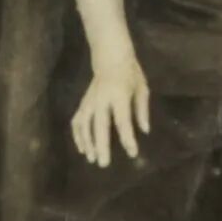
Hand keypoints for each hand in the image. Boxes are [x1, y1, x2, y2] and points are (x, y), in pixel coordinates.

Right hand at [71, 52, 149, 167]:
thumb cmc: (130, 73)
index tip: (132, 153)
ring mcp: (89, 101)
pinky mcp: (83, 102)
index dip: (127, 137)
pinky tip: (82, 148)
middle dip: (101, 145)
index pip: (122, 120)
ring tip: (92, 159)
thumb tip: (144, 130)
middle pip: (99, 125)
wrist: (110, 57)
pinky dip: (77, 135)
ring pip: (84, 125)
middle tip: (103, 164)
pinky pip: (77, 121)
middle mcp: (101, 99)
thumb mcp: (142, 88)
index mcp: (119, 95)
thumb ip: (142, 110)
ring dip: (87, 142)